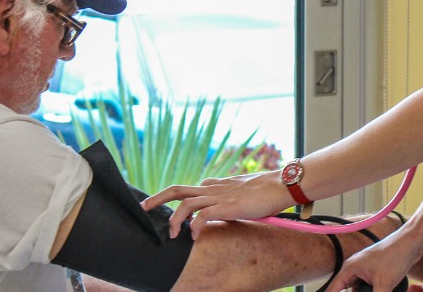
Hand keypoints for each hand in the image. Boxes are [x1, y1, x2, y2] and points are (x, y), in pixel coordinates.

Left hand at [141, 170, 292, 238]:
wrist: (280, 185)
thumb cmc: (264, 191)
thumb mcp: (239, 193)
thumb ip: (225, 198)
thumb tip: (217, 208)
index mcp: (213, 185)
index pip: (186, 190)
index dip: (170, 199)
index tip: (159, 209)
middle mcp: (211, 188)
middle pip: (176, 190)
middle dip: (156, 199)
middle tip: (142, 209)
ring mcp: (218, 196)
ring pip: (185, 203)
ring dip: (174, 219)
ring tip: (171, 234)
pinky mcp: (227, 206)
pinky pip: (202, 216)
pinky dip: (194, 226)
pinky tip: (194, 236)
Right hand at [325, 232, 422, 291]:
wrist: (412, 243)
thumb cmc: (396, 256)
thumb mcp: (384, 284)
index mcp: (350, 268)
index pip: (333, 289)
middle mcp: (355, 269)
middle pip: (347, 290)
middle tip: (372, 291)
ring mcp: (365, 270)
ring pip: (359, 289)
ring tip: (381, 288)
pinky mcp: (375, 272)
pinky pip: (368, 287)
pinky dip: (373, 291)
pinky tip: (384, 289)